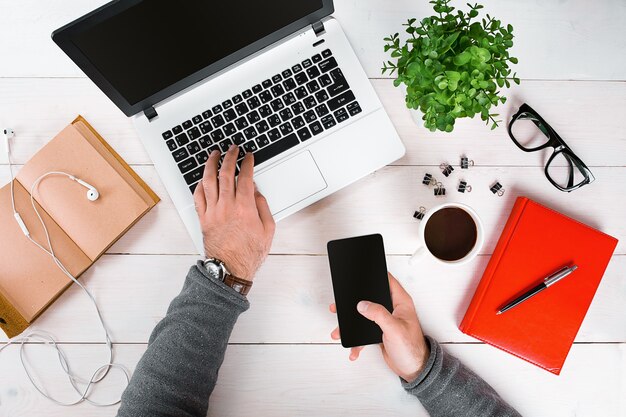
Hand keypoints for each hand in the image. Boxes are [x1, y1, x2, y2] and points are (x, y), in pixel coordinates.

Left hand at [194, 146, 274, 280]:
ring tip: (214, 155)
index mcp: (245, 208)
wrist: (230, 269)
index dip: (247, 163)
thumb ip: (263, 207)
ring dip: (211, 165)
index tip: (248, 156)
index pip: (246, 177)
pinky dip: (200, 184)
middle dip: (229, 157)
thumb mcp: (268, 230)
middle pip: (226, 174)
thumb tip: (257, 193)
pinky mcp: (203, 219)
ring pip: (209, 181)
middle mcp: (227, 207)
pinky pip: (198, 196)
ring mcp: (213, 212)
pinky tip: (203, 179)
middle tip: (232, 149)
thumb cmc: (249, 253)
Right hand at [329, 273, 429, 381]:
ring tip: (340, 330)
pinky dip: (357, 340)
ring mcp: (386, 320)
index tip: (362, 273)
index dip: (376, 275)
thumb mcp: (394, 329)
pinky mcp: (380, 332)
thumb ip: (378, 314)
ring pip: (364, 315)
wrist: (413, 370)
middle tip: (342, 304)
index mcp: (401, 303)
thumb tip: (363, 304)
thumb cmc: (412, 349)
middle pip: (371, 298)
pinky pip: (364, 331)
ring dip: (352, 323)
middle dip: (355, 302)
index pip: (388, 281)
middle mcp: (393, 309)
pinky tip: (354, 347)